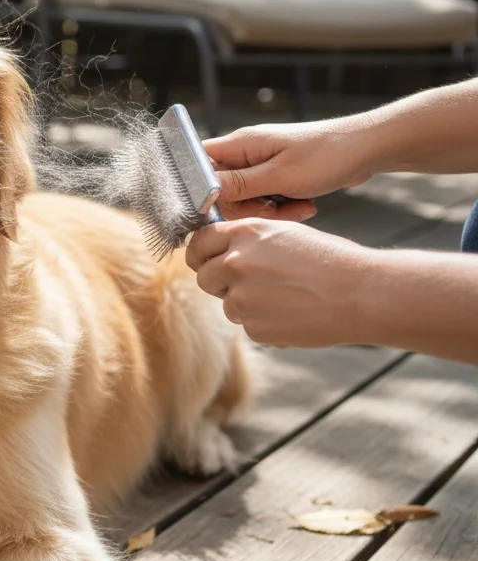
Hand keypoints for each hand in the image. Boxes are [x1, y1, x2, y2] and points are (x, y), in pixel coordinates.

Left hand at [185, 219, 376, 348]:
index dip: (201, 253)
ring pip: (227, 304)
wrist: (361, 294)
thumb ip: (247, 241)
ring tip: (285, 297)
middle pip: (204, 276)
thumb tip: (219, 251)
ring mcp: (241, 297)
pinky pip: (248, 325)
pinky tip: (293, 313)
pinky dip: (265, 322)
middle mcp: (235, 263)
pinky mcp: (253, 327)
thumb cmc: (330, 260)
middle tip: (248, 284)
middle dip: (219, 282)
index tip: (205, 260)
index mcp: (244, 234)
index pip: (199, 242)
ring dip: (246, 304)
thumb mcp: (285, 233)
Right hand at [205, 117, 376, 220]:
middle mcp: (246, 153)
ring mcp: (262, 165)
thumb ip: (240, 184)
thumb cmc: (326, 155)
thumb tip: (203, 191)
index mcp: (240, 145)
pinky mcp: (278, 175)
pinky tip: (303, 206)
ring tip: (298, 208)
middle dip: (247, 207)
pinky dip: (283, 208)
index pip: (199, 163)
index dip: (200, 188)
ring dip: (269, 211)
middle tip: (272, 211)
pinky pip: (266, 199)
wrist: (366, 148)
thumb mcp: (281, 176)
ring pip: (246, 199)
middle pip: (222, 190)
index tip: (219, 208)